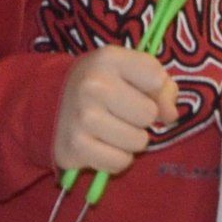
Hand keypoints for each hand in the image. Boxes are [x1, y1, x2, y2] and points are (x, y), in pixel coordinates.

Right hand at [54, 46, 178, 175]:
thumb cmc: (101, 85)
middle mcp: (93, 85)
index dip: (157, 90)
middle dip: (142, 118)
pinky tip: (102, 145)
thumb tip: (170, 116)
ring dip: (131, 141)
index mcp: (109, 59)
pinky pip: (120, 162)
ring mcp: (82, 117)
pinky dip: (117, 159)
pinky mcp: (75, 147)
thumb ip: (161, 85)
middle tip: (121, 112)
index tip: (141, 90)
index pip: (157, 79)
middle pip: (149, 114)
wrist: (50, 104)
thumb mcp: (129, 70)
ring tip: (111, 129)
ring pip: (138, 142)